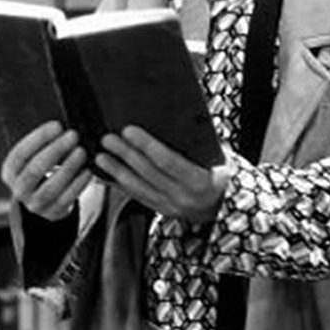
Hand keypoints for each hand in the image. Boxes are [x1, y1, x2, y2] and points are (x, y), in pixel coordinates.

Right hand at [1, 120, 91, 221]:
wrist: (45, 198)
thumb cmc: (42, 167)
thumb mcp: (35, 156)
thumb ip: (43, 143)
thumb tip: (62, 127)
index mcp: (10, 172)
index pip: (20, 154)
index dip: (39, 139)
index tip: (57, 125)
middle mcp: (19, 190)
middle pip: (34, 170)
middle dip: (55, 150)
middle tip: (73, 135)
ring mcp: (35, 204)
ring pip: (50, 187)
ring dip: (68, 168)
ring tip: (82, 152)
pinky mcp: (53, 212)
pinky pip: (66, 198)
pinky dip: (78, 184)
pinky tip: (87, 171)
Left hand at [96, 126, 230, 223]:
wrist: (229, 207)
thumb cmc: (225, 174)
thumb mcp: (222, 157)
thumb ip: (200, 143)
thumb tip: (176, 118)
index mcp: (202, 182)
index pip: (168, 161)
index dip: (147, 145)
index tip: (129, 130)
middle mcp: (185, 198)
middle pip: (148, 173)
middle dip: (126, 154)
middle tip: (108, 138)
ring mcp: (172, 207)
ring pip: (138, 187)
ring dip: (117, 171)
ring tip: (100, 156)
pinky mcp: (162, 211)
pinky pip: (137, 197)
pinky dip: (120, 185)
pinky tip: (106, 174)